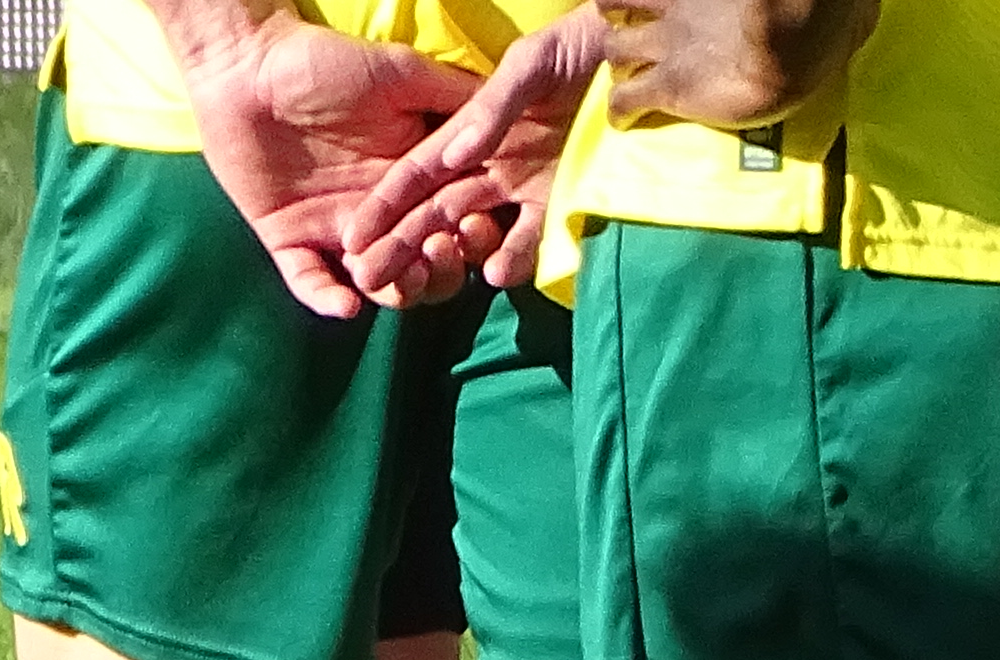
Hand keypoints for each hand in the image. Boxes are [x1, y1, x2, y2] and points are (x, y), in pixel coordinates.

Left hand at [178, 13, 497, 319]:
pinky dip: (328, 298)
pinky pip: (309, 282)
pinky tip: (348, 305)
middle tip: (440, 256)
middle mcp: (378, 210)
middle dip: (438, 270)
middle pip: (421, 262)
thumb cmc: (327, 61)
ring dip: (394, 288)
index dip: (471, 232)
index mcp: (411, 175)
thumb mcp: (401, 75)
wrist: (249, 65)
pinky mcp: (287, 241)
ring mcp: (334, 229)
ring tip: (405, 282)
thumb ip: (452, 98)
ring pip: (375, 281)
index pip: (453, 219)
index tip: (481, 230)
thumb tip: (508, 115)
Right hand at [346, 5, 602, 300]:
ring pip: (473, 235)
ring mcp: (525, 189)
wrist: (646, 50)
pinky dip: (513, 260)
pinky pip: (532, 242)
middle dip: (399, 246)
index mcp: (470, 131)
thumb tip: (455, 155)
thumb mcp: (533, 62)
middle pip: (433, 213)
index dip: (383, 205)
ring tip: (432, 273)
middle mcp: (490, 165)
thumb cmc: (585, 43)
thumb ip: (494, 107)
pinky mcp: (563, 205)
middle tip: (369, 276)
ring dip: (449, 258)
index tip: (353, 237)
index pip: (416, 173)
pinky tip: (497, 271)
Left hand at [589, 0, 874, 132]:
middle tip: (639, 36)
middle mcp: (672, 3)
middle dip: (623, 21)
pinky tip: (627, 120)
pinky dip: (621, 112)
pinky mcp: (671, 88)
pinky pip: (624, 102)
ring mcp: (667, 45)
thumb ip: (799, 3)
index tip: (652, 1)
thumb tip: (846, 6)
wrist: (801, 28)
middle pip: (615, 7)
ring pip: (614, 51)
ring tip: (632, 75)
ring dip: (620, 63)